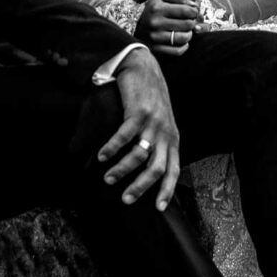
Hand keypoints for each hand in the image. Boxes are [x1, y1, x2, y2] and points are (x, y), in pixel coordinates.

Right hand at [98, 52, 180, 209]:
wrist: (143, 67)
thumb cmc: (149, 99)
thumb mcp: (160, 123)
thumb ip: (157, 143)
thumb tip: (143, 169)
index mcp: (172, 139)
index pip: (174, 170)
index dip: (167, 190)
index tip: (157, 208)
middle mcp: (165, 133)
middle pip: (157, 168)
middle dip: (140, 187)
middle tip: (124, 199)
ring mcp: (153, 122)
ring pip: (139, 155)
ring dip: (122, 170)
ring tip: (107, 178)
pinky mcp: (139, 111)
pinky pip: (125, 136)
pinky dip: (112, 148)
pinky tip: (102, 155)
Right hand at [138, 0, 201, 55]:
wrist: (131, 24)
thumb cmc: (152, 8)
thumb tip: (194, 5)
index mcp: (157, 8)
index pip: (186, 11)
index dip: (194, 11)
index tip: (193, 12)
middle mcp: (155, 23)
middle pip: (187, 24)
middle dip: (192, 22)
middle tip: (189, 21)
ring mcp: (154, 37)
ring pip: (184, 38)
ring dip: (189, 34)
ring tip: (186, 31)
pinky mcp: (155, 49)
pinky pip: (178, 51)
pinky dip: (184, 46)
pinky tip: (181, 40)